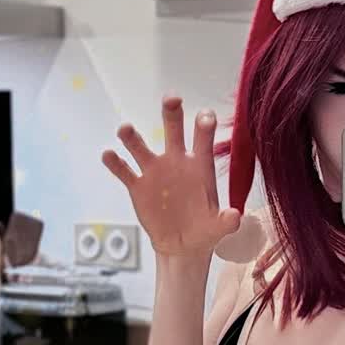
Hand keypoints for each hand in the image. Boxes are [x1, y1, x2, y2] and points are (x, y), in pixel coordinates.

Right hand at [100, 96, 241, 259]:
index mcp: (199, 166)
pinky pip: (124, 171)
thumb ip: (226, 221)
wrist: (182, 245)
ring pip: (141, 147)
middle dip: (172, 114)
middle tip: (172, 99)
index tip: (205, 116)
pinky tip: (108, 155)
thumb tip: (235, 217)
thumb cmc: (204, 230)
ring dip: (132, 137)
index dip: (204, 125)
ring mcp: (155, 172)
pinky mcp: (138, 186)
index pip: (203, 139)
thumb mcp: (218, 228)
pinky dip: (115, 163)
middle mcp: (176, 162)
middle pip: (173, 130)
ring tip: (125, 129)